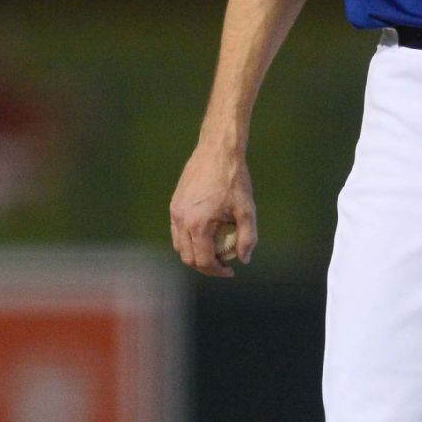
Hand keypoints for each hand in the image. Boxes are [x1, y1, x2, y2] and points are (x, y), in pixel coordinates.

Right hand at [170, 142, 256, 278]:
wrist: (218, 150)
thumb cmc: (234, 179)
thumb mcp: (247, 209)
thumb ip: (247, 237)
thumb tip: (243, 259)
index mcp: (198, 225)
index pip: (203, 261)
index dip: (217, 271)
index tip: (230, 270)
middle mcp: (182, 220)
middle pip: (188, 257)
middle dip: (205, 266)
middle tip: (222, 264)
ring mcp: (175, 211)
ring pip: (180, 245)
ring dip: (195, 254)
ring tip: (214, 251)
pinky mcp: (174, 203)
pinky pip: (177, 230)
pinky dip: (188, 239)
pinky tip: (205, 233)